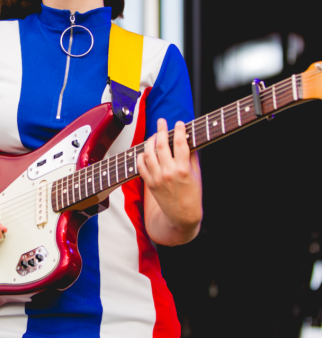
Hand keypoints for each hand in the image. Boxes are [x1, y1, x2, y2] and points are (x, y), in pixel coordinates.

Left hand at [137, 118, 201, 241]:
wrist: (182, 216)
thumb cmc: (192, 194)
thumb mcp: (196, 174)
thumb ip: (191, 156)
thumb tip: (186, 138)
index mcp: (183, 169)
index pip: (180, 143)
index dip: (179, 130)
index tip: (179, 123)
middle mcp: (169, 172)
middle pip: (162, 145)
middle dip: (161, 130)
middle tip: (161, 121)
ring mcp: (157, 178)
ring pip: (148, 153)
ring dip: (150, 141)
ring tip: (153, 136)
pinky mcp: (149, 183)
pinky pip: (140, 165)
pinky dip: (141, 156)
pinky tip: (145, 151)